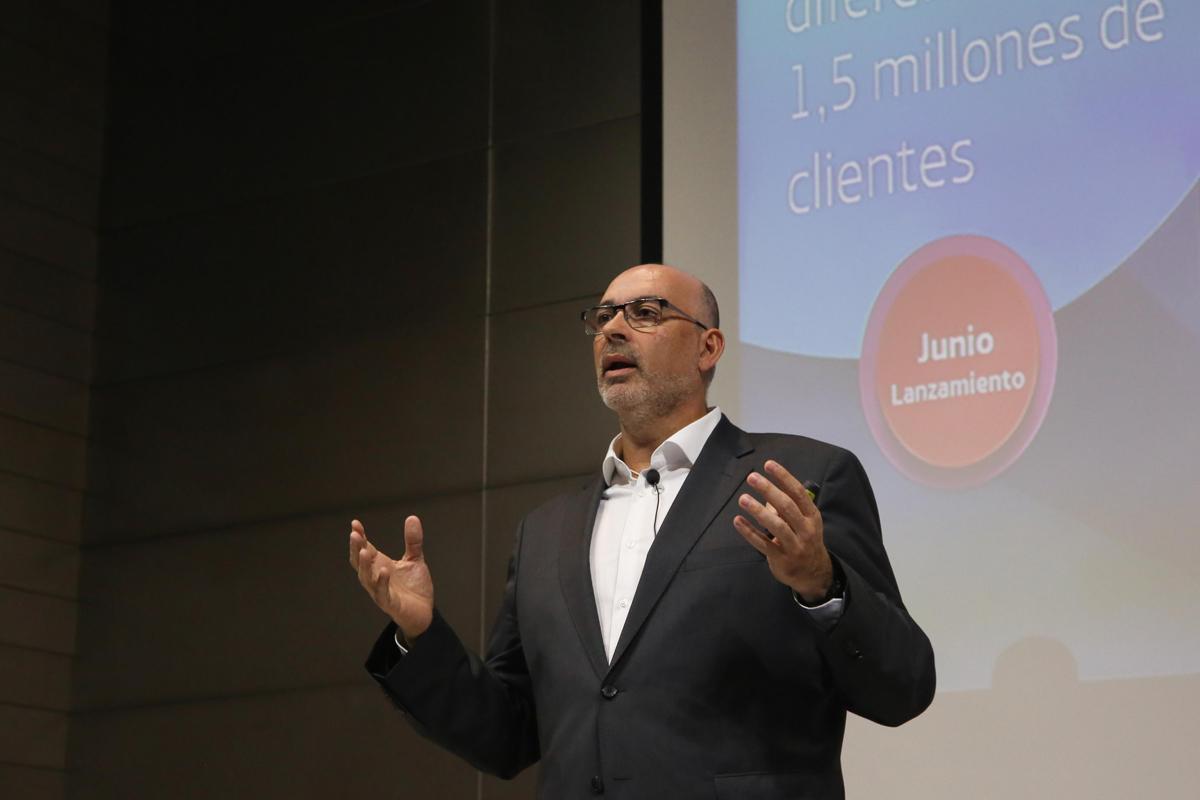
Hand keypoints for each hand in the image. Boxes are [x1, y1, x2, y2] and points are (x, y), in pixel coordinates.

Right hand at [349, 516, 433, 639]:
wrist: (424, 612)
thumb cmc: (414, 587)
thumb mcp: (414, 559)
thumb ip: (412, 540)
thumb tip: (412, 517)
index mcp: (379, 565)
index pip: (364, 549)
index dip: (359, 537)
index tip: (355, 523)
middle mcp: (376, 577)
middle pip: (360, 562)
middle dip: (356, 548)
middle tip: (354, 534)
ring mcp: (380, 591)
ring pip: (366, 578)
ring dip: (364, 565)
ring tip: (364, 551)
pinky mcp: (390, 603)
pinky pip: (382, 593)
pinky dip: (381, 582)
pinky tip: (384, 570)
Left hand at [733, 460, 833, 602]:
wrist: (813, 573)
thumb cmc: (804, 540)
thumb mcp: (803, 522)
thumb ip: (785, 506)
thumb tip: (766, 489)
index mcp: (812, 516)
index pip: (798, 493)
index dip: (783, 477)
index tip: (768, 464)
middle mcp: (806, 530)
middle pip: (787, 507)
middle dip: (769, 490)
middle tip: (752, 478)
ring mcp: (794, 546)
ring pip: (776, 526)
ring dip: (758, 511)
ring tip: (743, 499)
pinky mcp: (781, 559)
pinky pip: (763, 544)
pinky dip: (749, 532)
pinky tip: (738, 521)